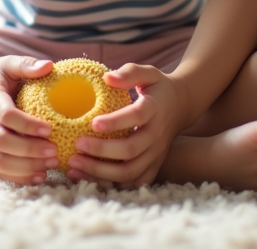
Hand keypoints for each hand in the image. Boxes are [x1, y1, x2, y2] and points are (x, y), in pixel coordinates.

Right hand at [0, 55, 58, 184]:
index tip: (50, 129)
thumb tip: (50, 66)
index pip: (6, 116)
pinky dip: (18, 177)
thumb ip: (28, 65)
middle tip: (55, 151)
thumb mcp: (10, 64)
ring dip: (26, 167)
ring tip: (51, 165)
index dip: (28, 125)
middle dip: (29, 150)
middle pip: (2, 143)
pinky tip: (40, 176)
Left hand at [67, 64, 189, 187]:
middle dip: (101, 151)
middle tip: (76, 145)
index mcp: (155, 109)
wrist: (182, 106)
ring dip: (100, 172)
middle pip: (130, 150)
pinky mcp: (153, 166)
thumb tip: (107, 78)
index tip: (93, 123)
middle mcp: (157, 135)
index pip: (137, 117)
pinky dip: (109, 184)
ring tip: (74, 164)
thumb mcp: (148, 73)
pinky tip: (86, 177)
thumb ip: (129, 72)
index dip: (116, 121)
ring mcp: (156, 154)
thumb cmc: (157, 88)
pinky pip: (132, 182)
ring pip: (129, 172)